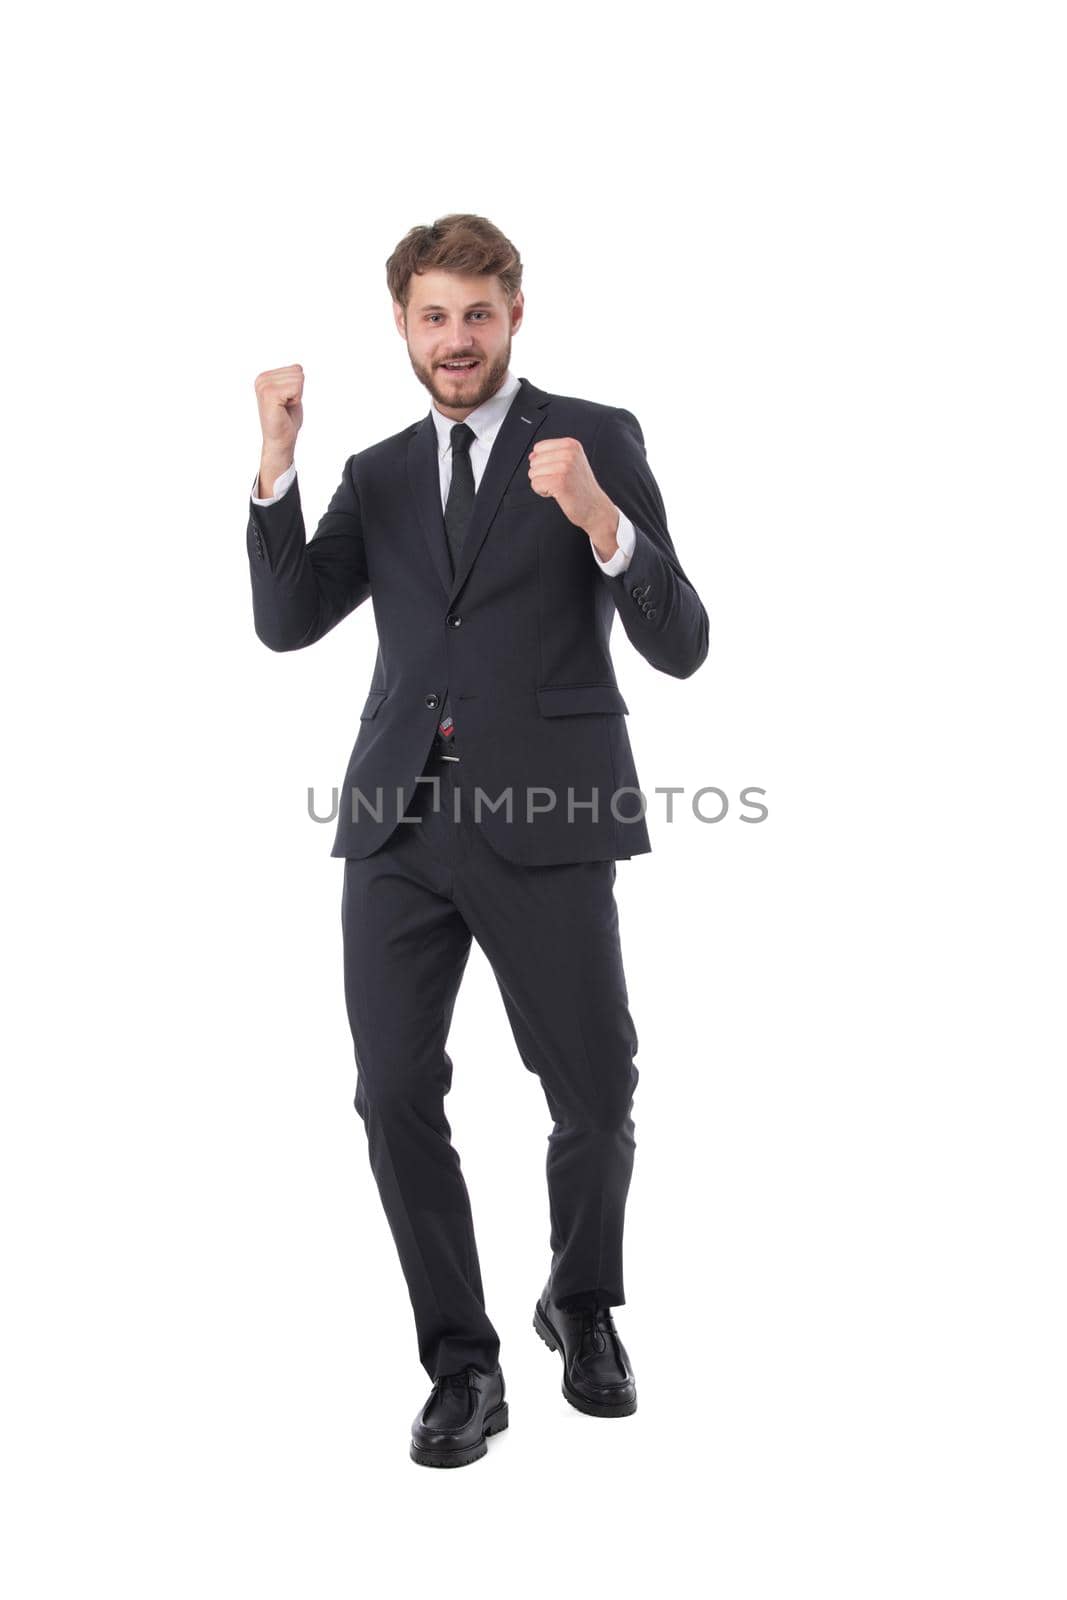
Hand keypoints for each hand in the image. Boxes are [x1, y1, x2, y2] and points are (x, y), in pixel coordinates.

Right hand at [255, 364, 304, 458]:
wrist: (280, 440)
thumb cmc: (286, 420)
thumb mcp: (291, 394)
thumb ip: (293, 378)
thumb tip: (299, 367)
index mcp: (265, 377)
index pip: (296, 369)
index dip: (298, 388)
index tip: (286, 401)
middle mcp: (262, 379)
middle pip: (298, 372)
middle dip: (298, 392)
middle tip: (286, 406)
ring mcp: (264, 386)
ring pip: (298, 379)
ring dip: (296, 397)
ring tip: (284, 408)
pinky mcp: (270, 394)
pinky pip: (296, 388)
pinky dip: (296, 400)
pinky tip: (284, 409)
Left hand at [527, 436, 619, 556]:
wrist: (595, 507)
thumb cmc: (581, 487)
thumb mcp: (570, 463)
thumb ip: (550, 456)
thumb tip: (531, 456)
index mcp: (571, 444)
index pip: (538, 448)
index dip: (544, 463)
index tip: (560, 472)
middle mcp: (568, 452)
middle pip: (534, 461)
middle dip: (543, 474)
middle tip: (561, 481)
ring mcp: (564, 467)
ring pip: (533, 473)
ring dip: (543, 484)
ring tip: (560, 487)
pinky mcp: (559, 482)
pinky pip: (535, 484)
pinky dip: (542, 492)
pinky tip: (557, 493)